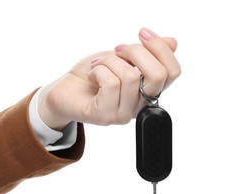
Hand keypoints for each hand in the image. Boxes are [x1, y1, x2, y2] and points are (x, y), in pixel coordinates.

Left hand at [38, 28, 180, 129]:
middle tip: (117, 49)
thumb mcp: (121, 58)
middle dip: (136, 51)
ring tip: (97, 64)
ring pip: (130, 76)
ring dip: (109, 60)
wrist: (65, 90)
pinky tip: (92, 75)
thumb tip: (172, 42)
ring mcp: (122, 114)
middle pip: (157, 75)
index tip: (142, 33)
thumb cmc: (93, 73)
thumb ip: (146, 54)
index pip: (172, 73)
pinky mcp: (104, 116)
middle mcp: (138, 107)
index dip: (161, 48)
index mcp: (146, 92)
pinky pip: (111, 84)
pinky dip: (99, 70)